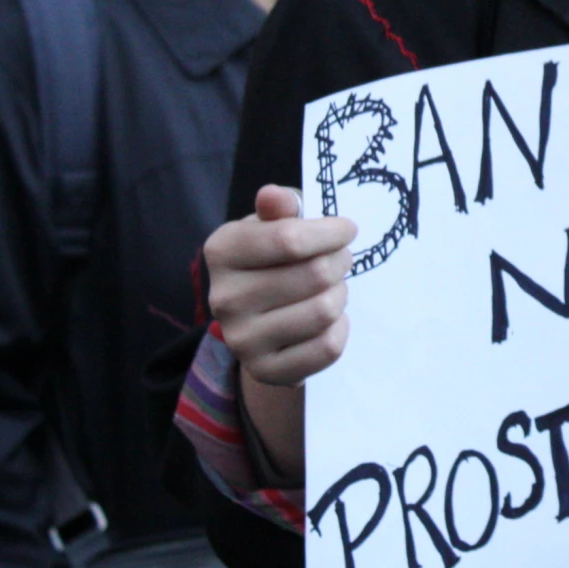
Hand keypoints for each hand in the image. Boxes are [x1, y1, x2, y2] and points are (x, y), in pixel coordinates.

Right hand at [204, 185, 357, 388]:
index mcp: (222, 250)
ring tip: (332, 287)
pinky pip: (327, 347)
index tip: (346, 230)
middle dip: (340, 261)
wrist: (260, 319)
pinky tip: (330, 319)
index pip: (290, 239)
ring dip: (340, 293)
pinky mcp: (265, 371)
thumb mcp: (273, 224)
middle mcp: (223, 298)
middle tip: (339, 260)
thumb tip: (274, 196)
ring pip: (325, 310)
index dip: (331, 232)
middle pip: (315, 274)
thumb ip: (279, 206)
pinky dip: (340, 328)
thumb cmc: (274, 258)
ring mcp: (241, 339)